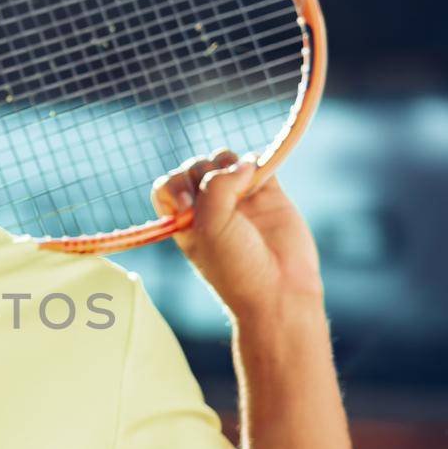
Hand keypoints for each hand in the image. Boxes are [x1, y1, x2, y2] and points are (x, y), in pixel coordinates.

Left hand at [151, 150, 323, 318]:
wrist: (279, 289)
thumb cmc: (236, 266)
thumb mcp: (210, 226)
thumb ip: (216, 185)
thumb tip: (244, 163)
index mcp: (184, 221)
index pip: (168, 185)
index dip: (175, 185)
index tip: (189, 205)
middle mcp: (208, 207)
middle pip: (197, 166)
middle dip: (204, 172)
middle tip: (224, 204)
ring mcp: (237, 197)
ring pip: (225, 159)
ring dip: (230, 164)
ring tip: (244, 188)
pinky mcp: (267, 192)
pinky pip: (256, 160)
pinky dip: (256, 161)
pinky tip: (260, 181)